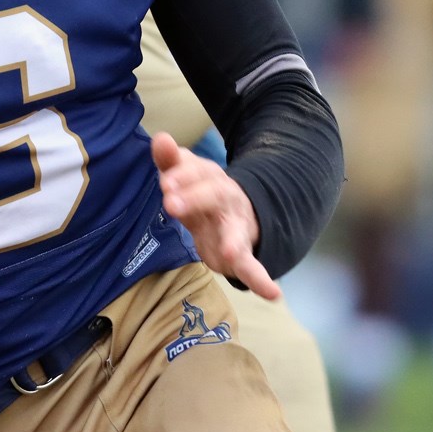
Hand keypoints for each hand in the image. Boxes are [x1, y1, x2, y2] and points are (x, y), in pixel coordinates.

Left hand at [153, 131, 279, 300]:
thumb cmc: (200, 192)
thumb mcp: (185, 175)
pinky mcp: (241, 254)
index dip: (181, 174)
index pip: (195, 171)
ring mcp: (236, 227)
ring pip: (236, 233)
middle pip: (214, 194)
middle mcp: (227, 200)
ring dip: (232, 243)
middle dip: (194, 198)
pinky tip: (272, 294)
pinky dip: (262, 281)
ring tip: (229, 253)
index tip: (165, 181)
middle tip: (170, 203)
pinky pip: (252, 267)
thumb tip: (160, 138)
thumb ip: (170, 160)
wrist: (238, 211)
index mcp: (210, 178)